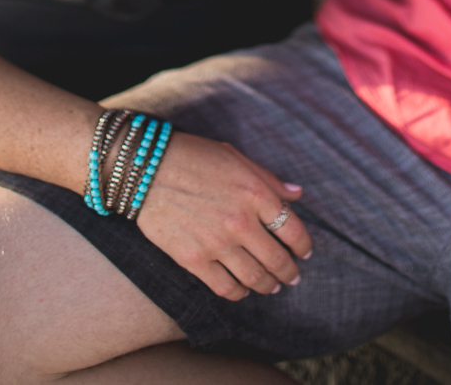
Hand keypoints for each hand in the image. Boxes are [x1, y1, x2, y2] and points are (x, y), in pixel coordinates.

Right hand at [137, 132, 311, 300]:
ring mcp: (218, 244)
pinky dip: (239, 293)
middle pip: (277, 260)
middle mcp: (241, 222)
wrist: (145, 169)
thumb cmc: (193, 156)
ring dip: (268, 286)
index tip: (304, 253)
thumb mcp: (236, 158)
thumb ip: (268, 179)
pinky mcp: (194, 260)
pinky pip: (225, 288)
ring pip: (255, 278)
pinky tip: (242, 290)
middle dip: (289, 272)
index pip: (293, 230)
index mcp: (255, 193)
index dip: (304, 246)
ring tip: (272, 287)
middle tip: (292, 276)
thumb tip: (297, 193)